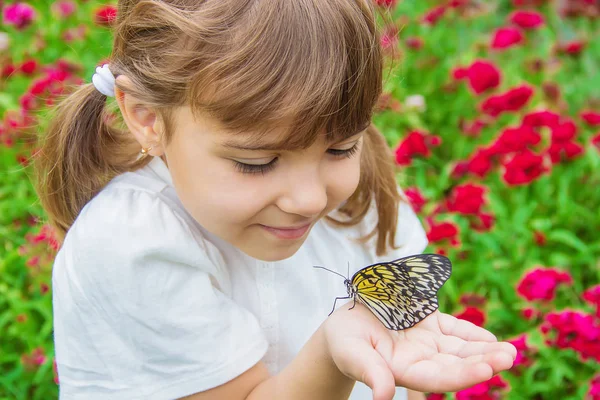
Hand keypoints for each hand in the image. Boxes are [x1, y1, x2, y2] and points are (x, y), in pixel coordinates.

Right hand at [323, 302, 516, 399]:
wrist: (342, 325)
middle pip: (456, 364)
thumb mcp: (352, 352)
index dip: (462, 374)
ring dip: (484, 350)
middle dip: (483, 362)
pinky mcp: (427, 323)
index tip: (487, 369)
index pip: (437, 377)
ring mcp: (426, 342)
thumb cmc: (343, 341)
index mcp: (403, 370)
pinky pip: (454, 330)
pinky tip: (490, 338)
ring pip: (460, 349)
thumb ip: (370, 372)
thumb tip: (384, 397)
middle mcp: (420, 359)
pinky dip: (472, 334)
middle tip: (509, 357)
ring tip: (510, 351)